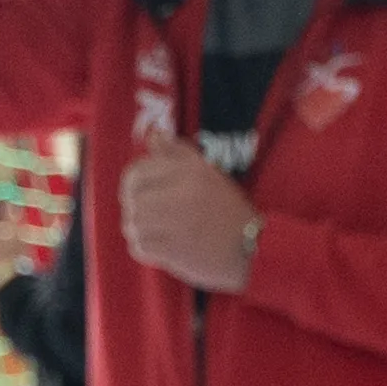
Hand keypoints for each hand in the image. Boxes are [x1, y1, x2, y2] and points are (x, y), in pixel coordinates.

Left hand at [117, 129, 256, 290]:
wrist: (255, 248)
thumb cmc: (229, 210)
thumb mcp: (208, 172)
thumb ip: (177, 152)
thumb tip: (153, 134)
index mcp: (190, 171)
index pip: (136, 173)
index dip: (131, 186)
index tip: (138, 195)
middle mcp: (183, 193)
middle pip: (132, 200)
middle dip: (134, 210)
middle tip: (146, 219)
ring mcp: (178, 223)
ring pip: (134, 224)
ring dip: (138, 231)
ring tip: (154, 234)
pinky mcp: (176, 250)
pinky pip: (141, 247)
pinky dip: (143, 249)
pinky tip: (159, 249)